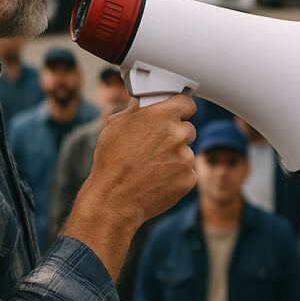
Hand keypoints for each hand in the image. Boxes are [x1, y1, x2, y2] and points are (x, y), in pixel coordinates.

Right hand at [61, 94, 196, 279]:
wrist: (114, 199)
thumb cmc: (111, 162)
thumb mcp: (115, 125)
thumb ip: (136, 110)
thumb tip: (145, 101)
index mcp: (161, 115)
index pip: (187, 103)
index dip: (181, 109)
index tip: (178, 114)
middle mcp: (177, 134)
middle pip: (188, 129)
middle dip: (175, 135)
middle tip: (156, 146)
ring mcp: (185, 157)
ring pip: (187, 152)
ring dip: (175, 156)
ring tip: (152, 166)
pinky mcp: (189, 178)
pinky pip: (187, 172)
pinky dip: (176, 175)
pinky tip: (157, 179)